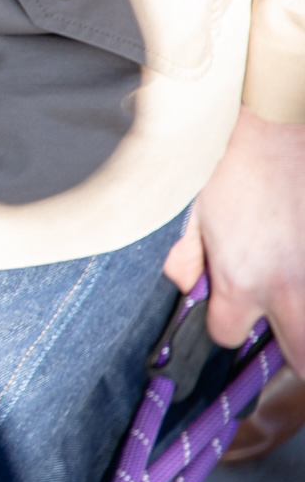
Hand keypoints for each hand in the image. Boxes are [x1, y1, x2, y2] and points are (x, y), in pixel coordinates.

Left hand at [164, 108, 304, 363]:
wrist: (275, 120)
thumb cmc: (230, 160)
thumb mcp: (192, 212)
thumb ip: (188, 258)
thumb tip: (188, 284)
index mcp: (242, 281)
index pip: (228, 336)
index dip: (225, 325)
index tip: (228, 310)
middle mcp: (290, 286)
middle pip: (304, 360)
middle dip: (296, 359)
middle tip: (285, 337)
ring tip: (292, 298)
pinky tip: (298, 255)